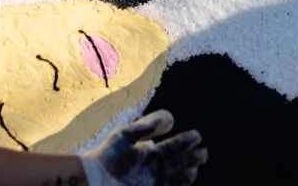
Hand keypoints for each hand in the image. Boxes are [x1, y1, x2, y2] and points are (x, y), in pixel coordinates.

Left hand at [79, 110, 206, 185]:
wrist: (93, 179)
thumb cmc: (106, 155)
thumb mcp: (123, 136)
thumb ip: (143, 127)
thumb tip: (167, 118)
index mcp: (147, 153)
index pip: (170, 146)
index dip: (184, 141)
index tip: (197, 136)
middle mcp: (152, 168)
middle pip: (176, 163)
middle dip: (191, 158)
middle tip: (204, 153)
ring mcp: (151, 182)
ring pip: (175, 178)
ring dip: (187, 172)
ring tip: (196, 167)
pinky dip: (179, 183)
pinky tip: (188, 177)